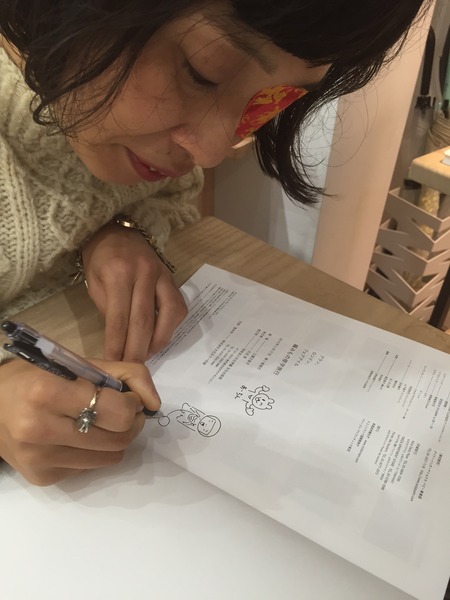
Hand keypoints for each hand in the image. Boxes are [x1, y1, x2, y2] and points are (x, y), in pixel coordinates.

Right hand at [0, 358, 159, 485]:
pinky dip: (94, 452)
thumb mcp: (80, 362)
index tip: (126, 396)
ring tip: (101, 422)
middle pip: (120, 439)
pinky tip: (77, 436)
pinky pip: (91, 468)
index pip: (118, 412)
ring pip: (111, 458)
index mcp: (47, 392)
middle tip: (122, 410)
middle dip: (131, 422)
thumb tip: (155, 403)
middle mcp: (40, 429)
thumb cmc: (37, 376)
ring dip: (116, 439)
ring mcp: (40, 459)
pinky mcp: (42, 478)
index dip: (132, 404)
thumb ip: (125, 374)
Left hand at [81, 223, 186, 361]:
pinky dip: (170, 326)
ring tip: (147, 354)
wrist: (116, 231)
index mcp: (119, 273)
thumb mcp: (95, 283)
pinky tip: (159, 336)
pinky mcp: (173, 279)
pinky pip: (177, 308)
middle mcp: (145, 273)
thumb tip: (119, 341)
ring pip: (168, 315)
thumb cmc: (101, 260)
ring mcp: (163, 275)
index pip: (119, 317)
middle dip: (137, 349)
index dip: (117, 344)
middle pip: (144, 320)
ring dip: (158, 340)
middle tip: (133, 369)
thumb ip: (109, 310)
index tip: (114, 363)